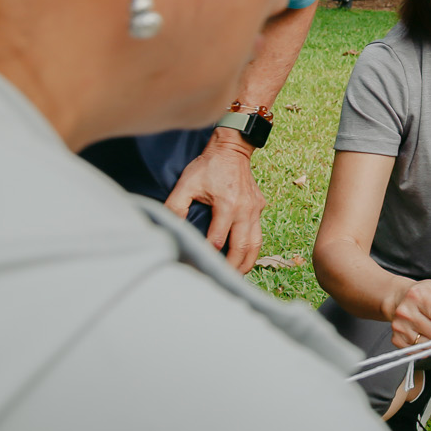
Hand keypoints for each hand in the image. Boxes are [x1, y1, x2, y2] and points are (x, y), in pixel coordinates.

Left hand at [165, 132, 265, 273]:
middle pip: (241, 248)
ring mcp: (255, 209)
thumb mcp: (186, 184)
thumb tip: (170, 229)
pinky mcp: (259, 207)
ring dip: (246, 262)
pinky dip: (252, 249)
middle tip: (220, 281)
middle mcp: (245, 210)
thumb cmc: (208, 166)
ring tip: (236, 276)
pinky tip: (243, 258)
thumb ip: (175, 207)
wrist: (233, 148)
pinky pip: (258, 233)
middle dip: (231, 268)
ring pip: (255, 244)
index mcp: (228, 205)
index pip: (217, 241)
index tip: (196, 266)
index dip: (206, 256)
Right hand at [384, 277, 430, 348]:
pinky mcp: (396, 338)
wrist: (399, 298)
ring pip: (428, 343)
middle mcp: (406, 311)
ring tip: (430, 326)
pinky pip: (418, 350)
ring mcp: (399, 326)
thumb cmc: (421, 294)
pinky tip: (422, 333)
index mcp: (418, 295)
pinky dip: (424, 345)